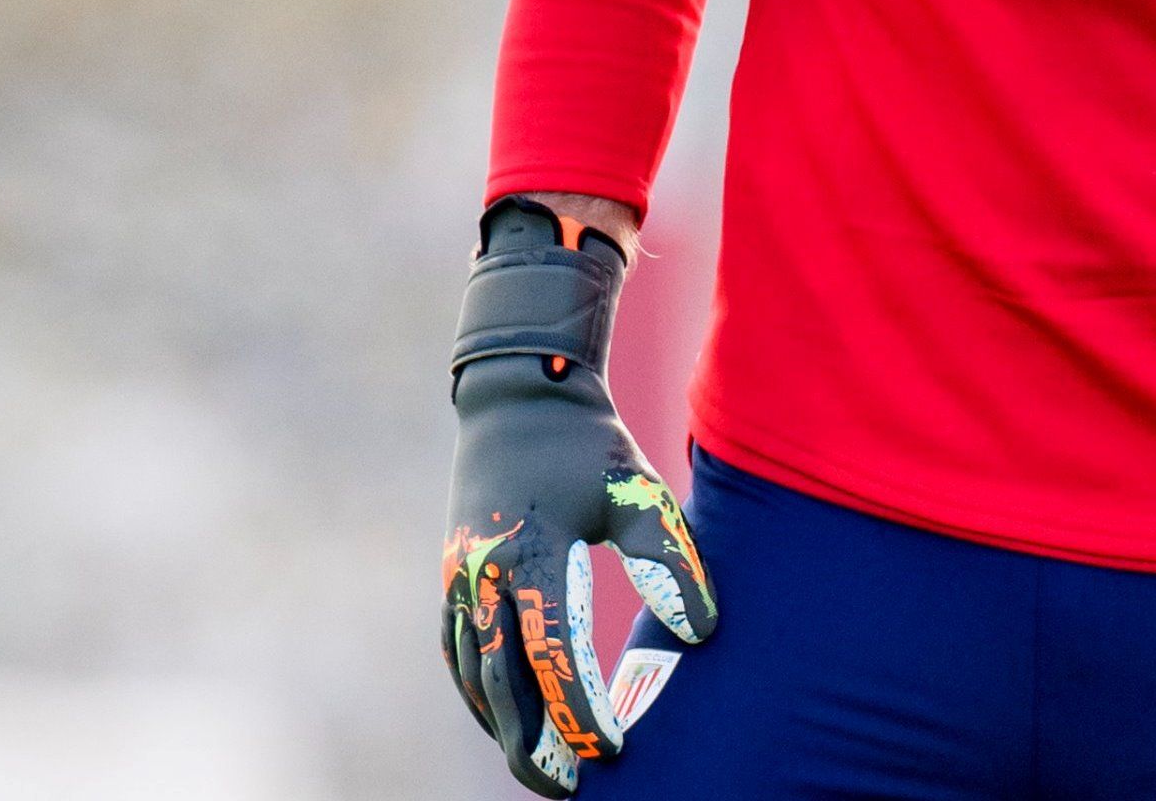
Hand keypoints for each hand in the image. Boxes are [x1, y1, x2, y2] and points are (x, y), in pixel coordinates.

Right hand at [441, 198, 717, 794]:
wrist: (520, 395)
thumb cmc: (589, 446)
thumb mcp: (639, 494)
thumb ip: (672, 563)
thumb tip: (702, 635)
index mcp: (533, 556)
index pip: (555, 655)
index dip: (581, 710)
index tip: (613, 750)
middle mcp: (484, 576)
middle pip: (501, 684)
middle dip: (532, 744)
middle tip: (567, 790)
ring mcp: (460, 578)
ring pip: (474, 676)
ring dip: (503, 727)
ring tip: (541, 768)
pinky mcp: (453, 576)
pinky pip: (459, 653)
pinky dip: (480, 693)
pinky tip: (507, 718)